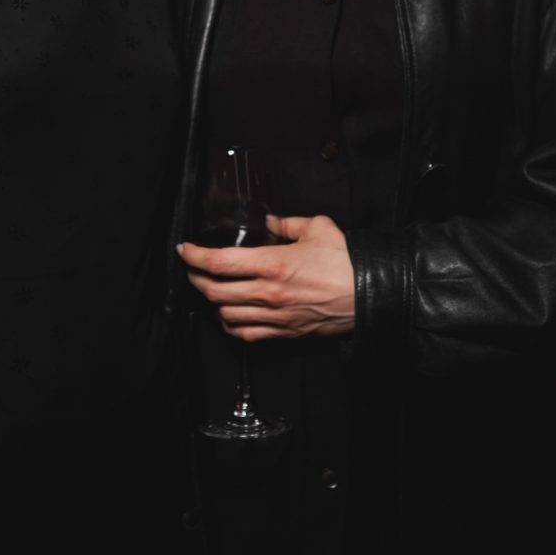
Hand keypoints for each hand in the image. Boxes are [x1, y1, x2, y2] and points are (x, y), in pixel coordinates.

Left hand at [178, 213, 355, 342]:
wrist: (369, 295)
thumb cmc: (346, 262)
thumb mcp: (318, 228)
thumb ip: (287, 222)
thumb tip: (269, 220)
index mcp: (273, 263)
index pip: (219, 262)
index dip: (195, 256)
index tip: (186, 250)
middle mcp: (268, 292)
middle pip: (214, 290)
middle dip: (195, 278)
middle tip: (193, 268)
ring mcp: (273, 315)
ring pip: (224, 314)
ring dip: (211, 301)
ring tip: (209, 289)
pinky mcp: (282, 332)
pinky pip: (244, 334)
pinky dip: (229, 324)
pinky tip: (227, 314)